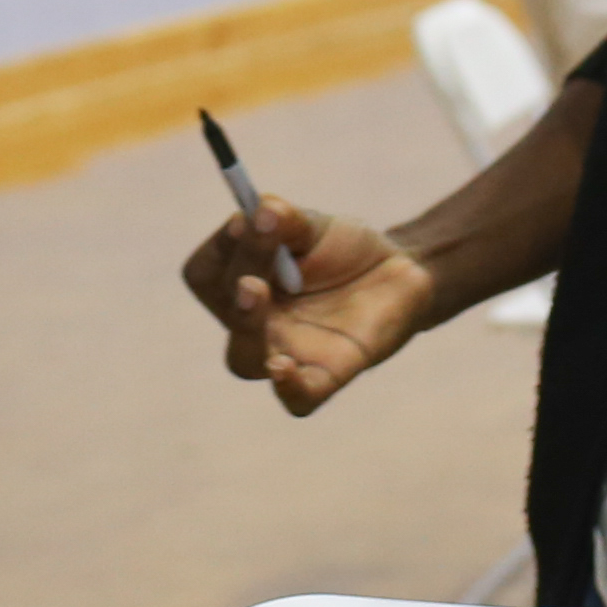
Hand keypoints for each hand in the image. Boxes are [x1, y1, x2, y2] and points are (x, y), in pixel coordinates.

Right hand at [181, 195, 435, 416]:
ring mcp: (289, 352)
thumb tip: (263, 208)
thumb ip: (288, 219)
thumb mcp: (316, 225)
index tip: (244, 219)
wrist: (400, 271)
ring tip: (254, 289)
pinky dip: (288, 388)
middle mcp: (257, 323)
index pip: (206, 275)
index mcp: (243, 282)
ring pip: (246, 359)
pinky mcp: (329, 373)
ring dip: (246, 327)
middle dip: (240, 269)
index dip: (219, 248)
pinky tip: (283, 367)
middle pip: (226, 310)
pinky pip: (300, 398)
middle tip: (260, 238)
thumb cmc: (344, 249)